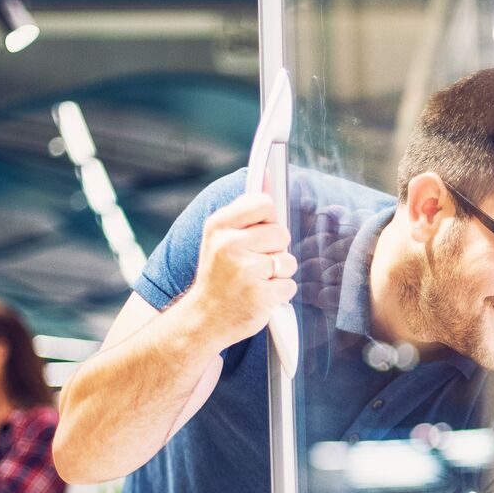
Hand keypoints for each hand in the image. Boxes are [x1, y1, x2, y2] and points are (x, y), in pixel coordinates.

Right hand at [184, 193, 296, 347]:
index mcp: (219, 226)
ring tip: (256, 280)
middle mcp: (230, 245)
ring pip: (288, 261)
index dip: (269, 220)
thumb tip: (266, 174)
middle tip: (254, 263)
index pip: (264, 204)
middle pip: (281, 233)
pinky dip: (279, 294)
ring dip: (279, 274)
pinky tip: (260, 295)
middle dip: (275, 250)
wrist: (204, 318)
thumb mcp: (221, 236)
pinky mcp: (260, 295)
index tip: (259, 234)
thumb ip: (246, 208)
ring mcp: (245, 271)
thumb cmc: (218, 275)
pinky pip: (289, 286)